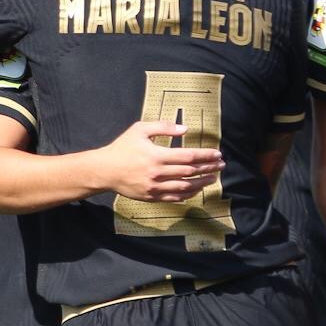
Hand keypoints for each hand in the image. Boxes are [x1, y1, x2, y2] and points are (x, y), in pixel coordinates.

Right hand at [98, 121, 222, 201]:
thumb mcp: (140, 129)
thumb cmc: (122, 147)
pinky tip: (196, 189)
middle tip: (221, 165)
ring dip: (202, 183)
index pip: (188, 156)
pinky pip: (174, 198)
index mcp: (157, 155)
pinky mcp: (151, 197)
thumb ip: (163, 127)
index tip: (217, 154)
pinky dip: (187, 194)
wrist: (104, 170)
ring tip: (213, 178)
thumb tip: (184, 129)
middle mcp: (158, 173)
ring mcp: (155, 187)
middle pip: (190, 172)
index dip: (205, 156)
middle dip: (208, 168)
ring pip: (185, 187)